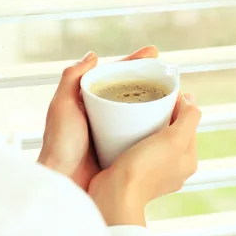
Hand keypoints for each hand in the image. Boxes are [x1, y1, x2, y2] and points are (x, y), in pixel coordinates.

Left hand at [38, 46, 158, 191]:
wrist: (63, 182)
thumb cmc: (59, 144)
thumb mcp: (61, 105)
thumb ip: (71, 78)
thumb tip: (94, 55)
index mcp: (87, 100)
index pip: (114, 75)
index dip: (134, 63)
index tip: (154, 53)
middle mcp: (102, 114)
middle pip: (130, 91)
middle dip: (150, 81)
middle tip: (171, 76)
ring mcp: (113, 132)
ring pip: (139, 112)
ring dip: (157, 103)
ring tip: (176, 96)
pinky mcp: (122, 149)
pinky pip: (142, 133)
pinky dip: (155, 126)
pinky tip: (169, 123)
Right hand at [88, 94, 199, 226]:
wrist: (115, 195)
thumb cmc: (145, 168)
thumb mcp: (174, 138)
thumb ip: (188, 118)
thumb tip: (191, 100)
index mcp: (188, 160)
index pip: (189, 124)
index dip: (179, 105)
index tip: (164, 93)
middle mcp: (174, 168)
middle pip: (173, 130)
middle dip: (164, 114)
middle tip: (148, 101)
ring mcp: (154, 171)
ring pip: (156, 139)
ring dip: (148, 125)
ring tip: (135, 112)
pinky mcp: (135, 172)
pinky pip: (139, 148)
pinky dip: (135, 137)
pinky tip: (125, 130)